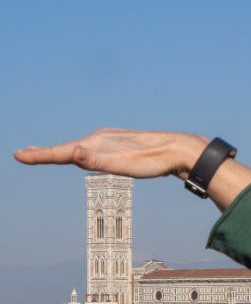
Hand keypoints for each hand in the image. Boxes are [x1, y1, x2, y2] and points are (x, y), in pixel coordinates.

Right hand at [14, 128, 208, 179]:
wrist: (180, 152)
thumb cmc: (153, 161)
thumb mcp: (124, 164)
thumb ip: (97, 160)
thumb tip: (73, 153)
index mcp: (98, 142)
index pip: (63, 152)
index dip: (40, 156)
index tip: (18, 155)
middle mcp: (102, 139)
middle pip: (68, 148)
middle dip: (45, 152)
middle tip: (23, 154)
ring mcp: (113, 142)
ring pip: (81, 148)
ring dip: (61, 152)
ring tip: (45, 154)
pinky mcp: (123, 148)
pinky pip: (95, 150)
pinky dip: (81, 152)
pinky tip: (83, 155)